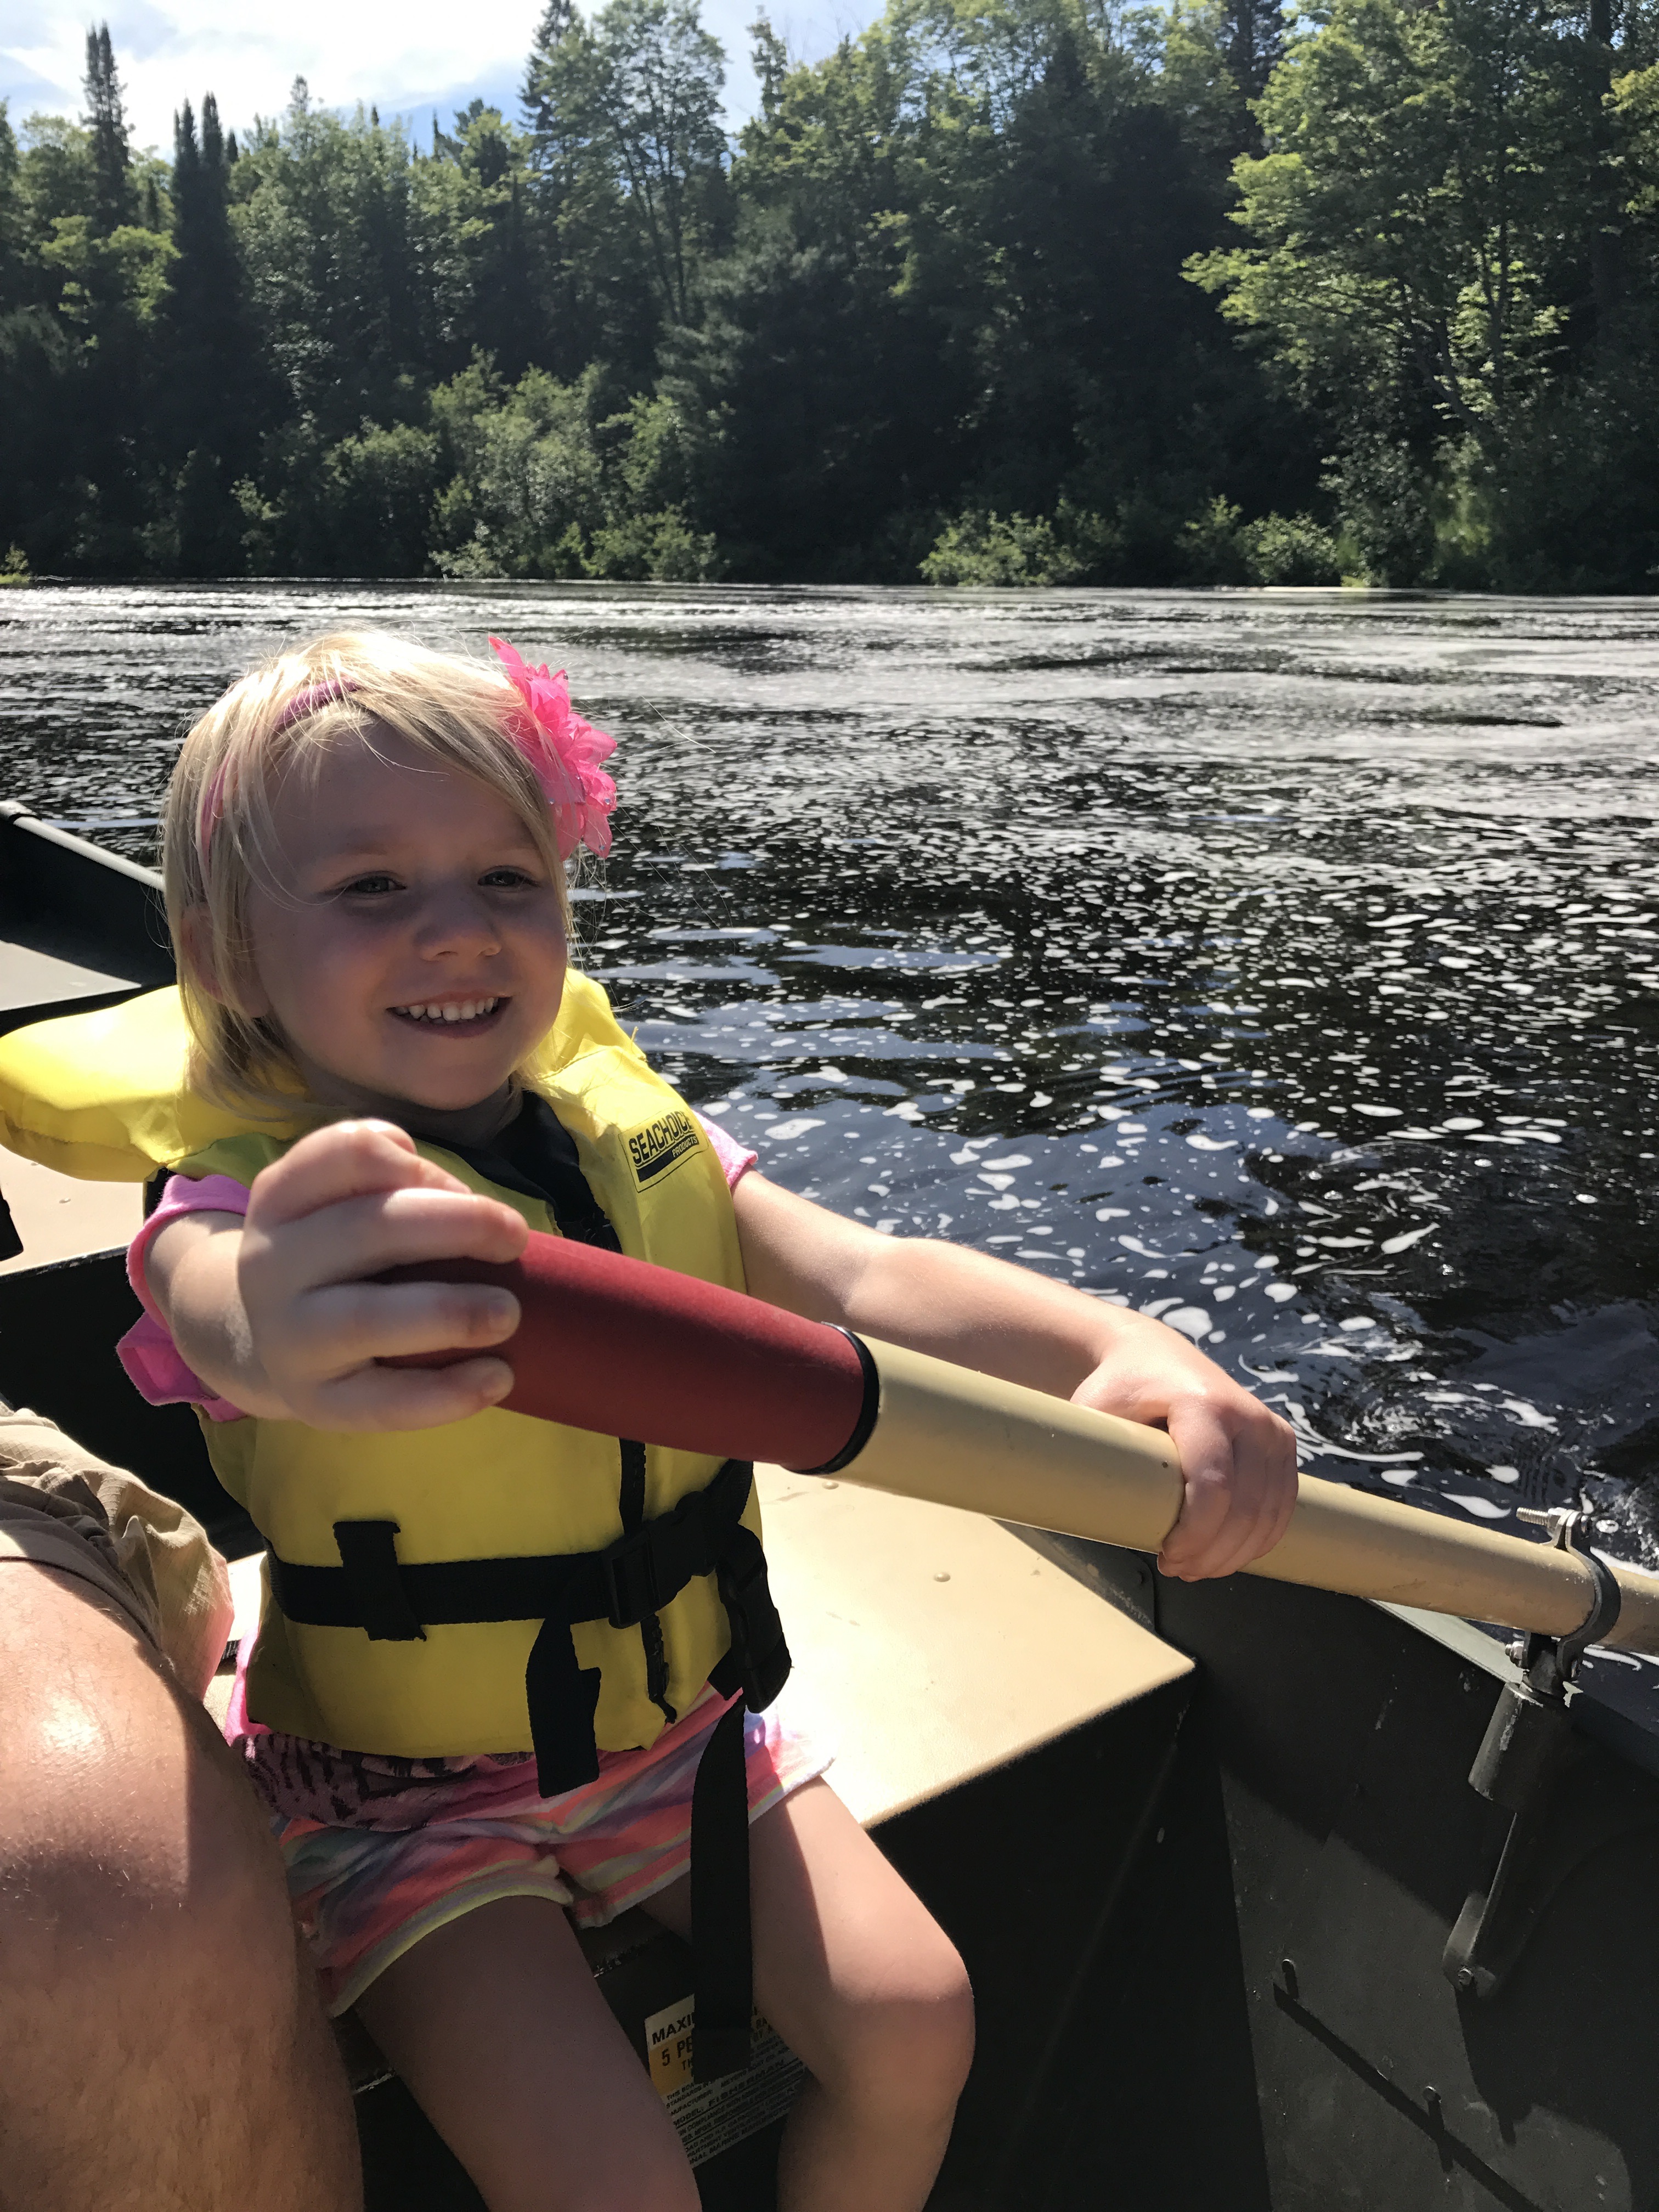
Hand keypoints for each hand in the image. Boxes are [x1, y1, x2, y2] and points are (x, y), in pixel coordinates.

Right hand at [237, 1119, 528, 1429]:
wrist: (268, 1343)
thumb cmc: (338, 1261)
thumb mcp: (346, 1207)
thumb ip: (405, 1191)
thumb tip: (485, 1219)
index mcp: (284, 1197)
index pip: (349, 1152)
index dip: (416, 1161)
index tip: (458, 1188)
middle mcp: (271, 1262)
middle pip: (368, 1227)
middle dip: (459, 1225)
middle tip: (515, 1237)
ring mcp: (287, 1336)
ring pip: (368, 1318)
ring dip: (451, 1311)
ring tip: (508, 1313)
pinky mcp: (316, 1401)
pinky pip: (383, 1401)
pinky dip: (448, 1391)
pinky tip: (499, 1376)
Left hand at [1071, 1318, 1297, 1579]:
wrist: (1153, 1356)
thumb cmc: (1118, 1390)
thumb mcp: (1095, 1412)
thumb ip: (1093, 1456)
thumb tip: (1082, 1515)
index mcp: (1201, 1404)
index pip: (1213, 1486)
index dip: (1195, 1536)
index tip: (1165, 1556)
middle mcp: (1247, 1414)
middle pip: (1245, 1509)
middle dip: (1213, 1553)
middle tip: (1176, 1568)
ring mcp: (1271, 1428)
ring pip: (1268, 1515)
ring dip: (1235, 1554)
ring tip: (1196, 1566)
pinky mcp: (1282, 1442)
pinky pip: (1283, 1507)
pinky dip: (1257, 1539)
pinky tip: (1226, 1553)